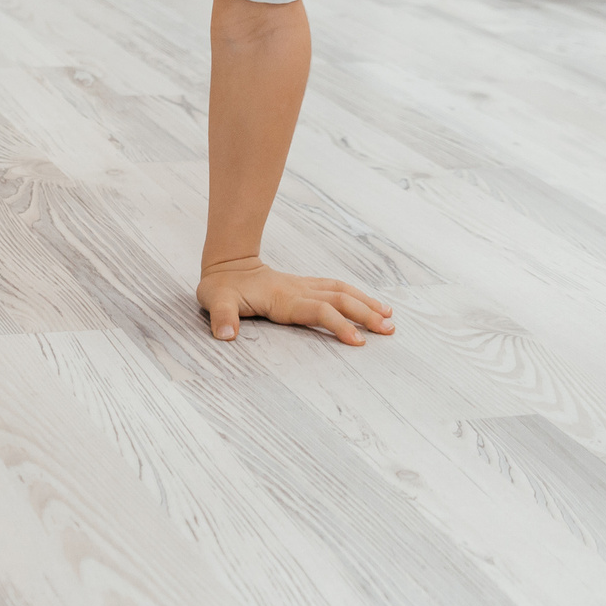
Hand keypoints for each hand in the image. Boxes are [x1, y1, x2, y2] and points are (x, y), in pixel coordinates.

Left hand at [197, 256, 394, 345]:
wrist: (227, 264)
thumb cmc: (221, 287)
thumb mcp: (214, 301)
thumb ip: (222, 317)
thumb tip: (226, 334)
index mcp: (283, 298)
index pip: (318, 311)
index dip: (338, 324)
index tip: (357, 341)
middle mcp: (299, 291)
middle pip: (339, 300)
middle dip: (365, 314)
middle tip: (389, 330)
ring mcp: (304, 286)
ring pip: (342, 292)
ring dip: (366, 304)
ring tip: (390, 317)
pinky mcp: (305, 286)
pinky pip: (336, 289)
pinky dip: (357, 296)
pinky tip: (370, 304)